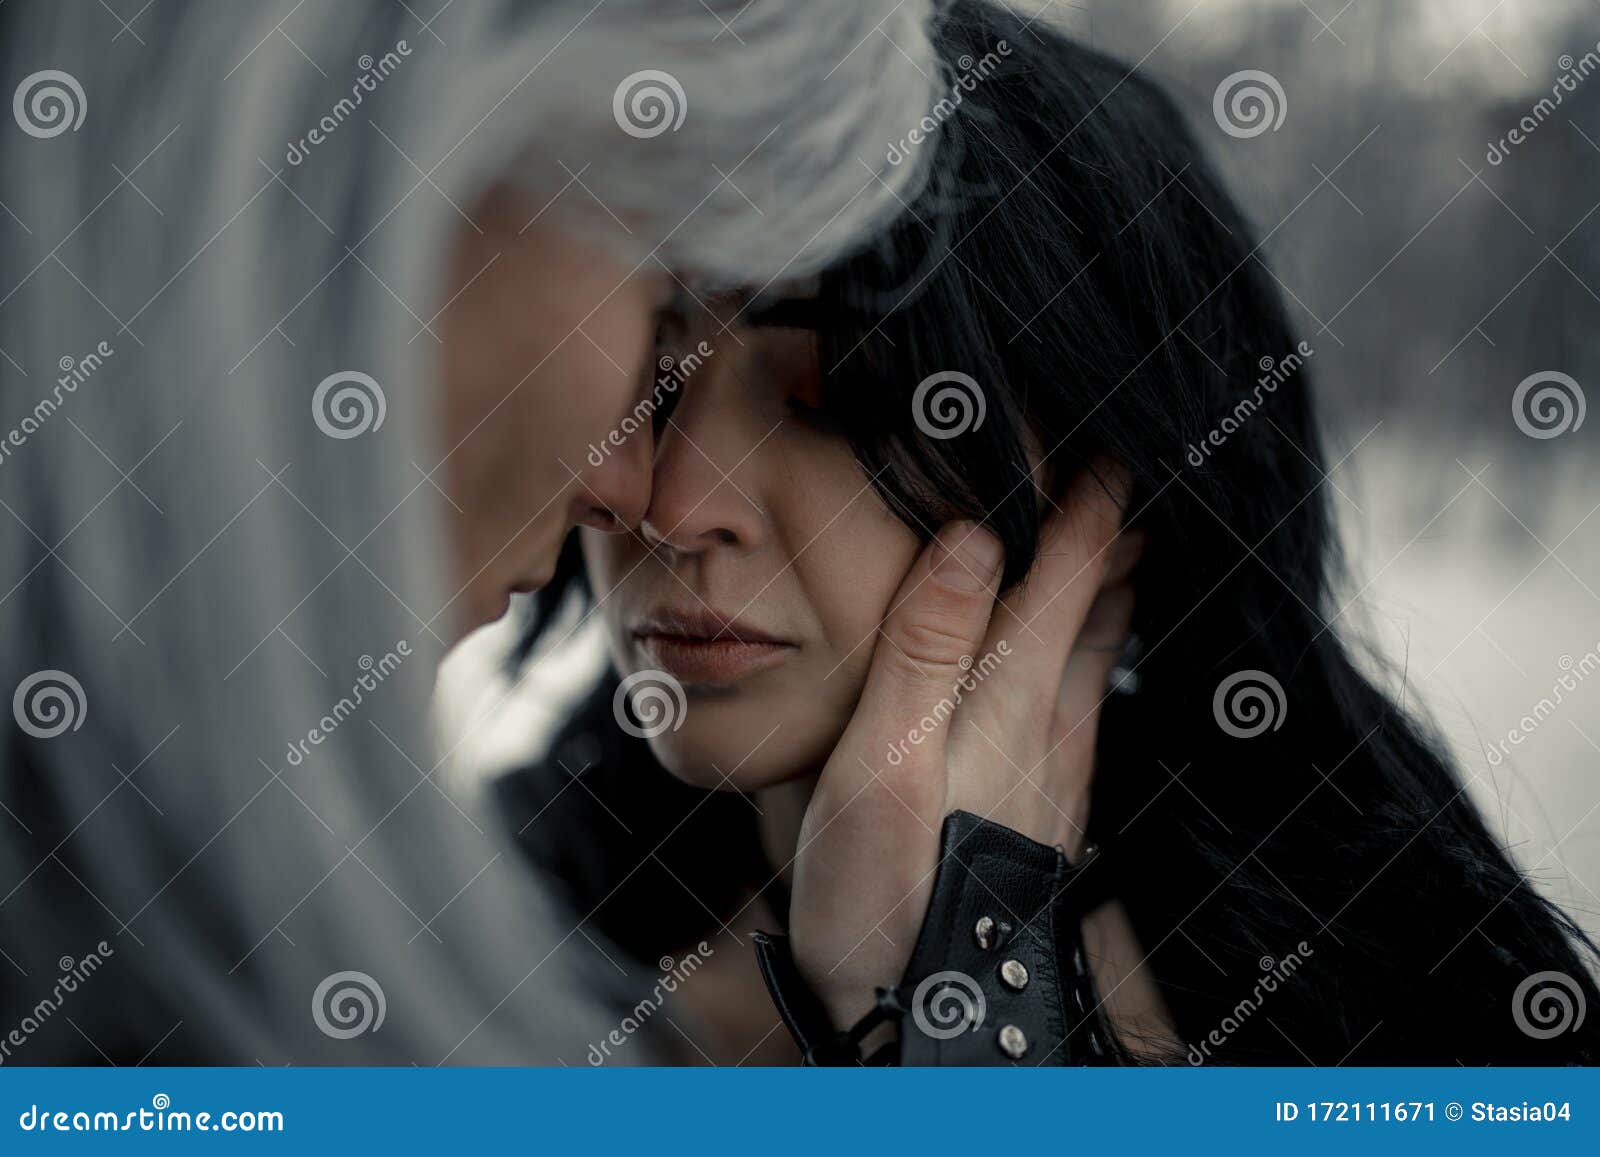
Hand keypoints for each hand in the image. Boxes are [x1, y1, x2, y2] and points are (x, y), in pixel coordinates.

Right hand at [787, 464, 1140, 1027]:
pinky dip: (1093, 647)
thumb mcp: (882, 765)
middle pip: (1097, 608)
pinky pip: (1086, 698)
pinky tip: (1085, 654)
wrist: (923, 1022)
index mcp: (1006, 702)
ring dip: (1110, 587)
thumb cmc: (881, 893)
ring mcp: (1057, 773)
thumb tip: (975, 537)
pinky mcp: (1048, 809)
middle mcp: (1049, 729)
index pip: (1061, 576)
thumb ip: (925, 647)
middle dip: (1112, 534)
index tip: (1103, 441)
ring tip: (1121, 539)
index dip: (1083, 504)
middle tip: (1125, 468)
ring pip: (1100, 653)